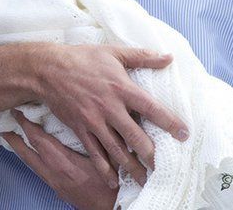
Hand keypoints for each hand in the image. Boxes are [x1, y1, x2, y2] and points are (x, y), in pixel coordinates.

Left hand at [3, 110, 116, 209]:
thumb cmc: (110, 185)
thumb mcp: (106, 156)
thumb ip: (97, 138)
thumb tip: (91, 116)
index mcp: (62, 162)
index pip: (38, 139)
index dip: (25, 124)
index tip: (17, 110)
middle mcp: (52, 173)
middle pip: (27, 152)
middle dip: (13, 137)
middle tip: (2, 124)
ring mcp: (53, 183)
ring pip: (31, 162)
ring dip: (21, 148)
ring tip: (12, 136)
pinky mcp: (57, 189)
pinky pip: (38, 169)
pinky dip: (31, 158)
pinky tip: (33, 153)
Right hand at [33, 44, 188, 188]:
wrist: (49, 70)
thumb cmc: (83, 58)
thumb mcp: (114, 52)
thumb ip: (143, 56)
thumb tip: (168, 57)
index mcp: (122, 88)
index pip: (152, 108)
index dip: (170, 122)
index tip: (184, 134)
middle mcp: (110, 108)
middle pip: (136, 137)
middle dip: (152, 155)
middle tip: (164, 166)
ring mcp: (95, 122)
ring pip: (117, 151)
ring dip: (132, 167)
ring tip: (145, 179)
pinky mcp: (81, 130)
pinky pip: (95, 154)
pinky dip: (105, 170)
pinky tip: (114, 180)